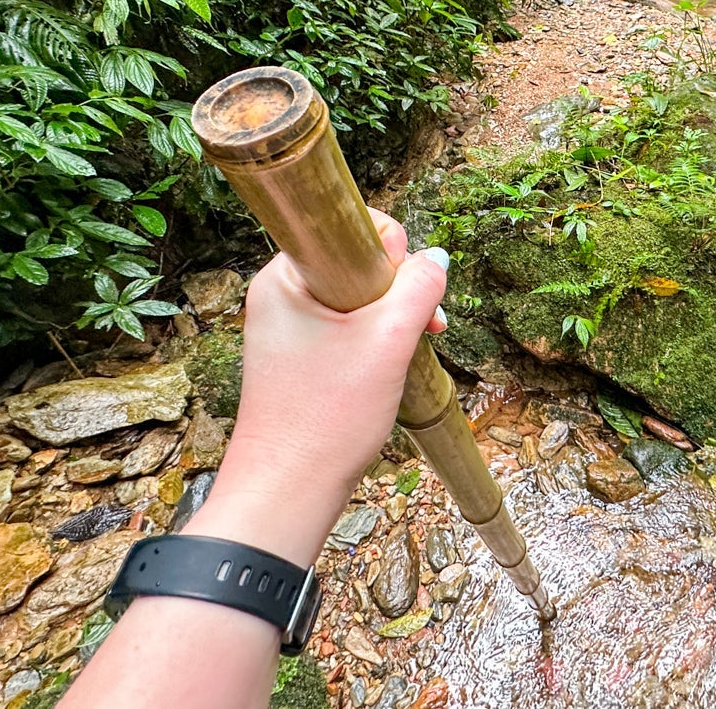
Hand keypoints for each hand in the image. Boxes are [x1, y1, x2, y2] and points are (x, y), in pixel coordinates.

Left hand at [183, 209, 446, 564]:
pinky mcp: (296, 357)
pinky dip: (373, 340)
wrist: (287, 490)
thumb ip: (419, 289)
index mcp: (286, 275)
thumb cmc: (327, 416)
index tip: (410, 288)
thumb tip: (436, 258)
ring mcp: (285, 327)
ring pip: (355, 298)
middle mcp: (279, 294)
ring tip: (415, 347)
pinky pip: (344, 327)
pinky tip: (392, 365)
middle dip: (398, 288)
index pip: (349, 226)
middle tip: (424, 325)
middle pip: (356, 262)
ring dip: (391, 317)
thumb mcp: (389, 342)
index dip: (392, 249)